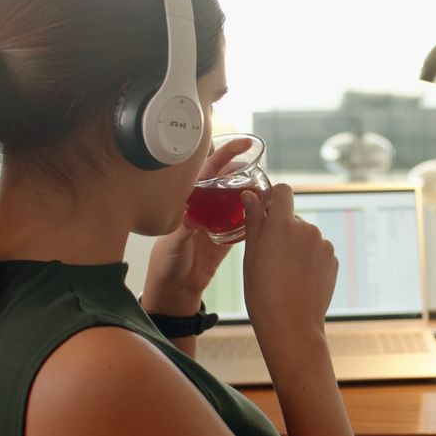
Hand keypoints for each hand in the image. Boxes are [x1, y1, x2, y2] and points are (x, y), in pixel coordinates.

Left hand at [142, 138, 251, 316]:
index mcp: (189, 202)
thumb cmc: (167, 264)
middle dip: (245, 172)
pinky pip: (246, 223)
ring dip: (253, 193)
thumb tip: (192, 216)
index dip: (226, 155)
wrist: (175, 290)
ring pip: (239, 199)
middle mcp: (206, 207)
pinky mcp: (228, 238)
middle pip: (228, 181)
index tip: (244, 144)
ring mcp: (218, 221)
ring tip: (268, 189)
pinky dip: (256, 217)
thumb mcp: (172, 245)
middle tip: (261, 170)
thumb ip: (182, 230)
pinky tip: (267, 213)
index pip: (209, 170)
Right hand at [241, 184, 337, 338]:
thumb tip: (250, 195)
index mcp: (283, 224)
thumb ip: (254, 220)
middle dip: (282, 230)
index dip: (274, 198)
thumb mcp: (251, 255)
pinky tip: (299, 279)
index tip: (266, 212)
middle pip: (293, 218)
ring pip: (305, 236)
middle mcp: (307, 229)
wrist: (291, 324)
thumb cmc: (263, 292)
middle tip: (269, 257)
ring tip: (285, 273)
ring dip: (296, 246)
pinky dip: (309, 260)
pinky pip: (317, 251)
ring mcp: (323, 244)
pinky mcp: (332, 259)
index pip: (283, 191)